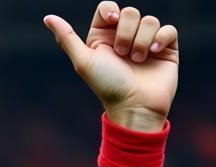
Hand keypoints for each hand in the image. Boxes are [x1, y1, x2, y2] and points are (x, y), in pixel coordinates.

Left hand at [44, 3, 177, 128]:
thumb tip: (48, 18)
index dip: (110, 10)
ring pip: (149, 20)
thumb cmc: (108, 87)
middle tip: (123, 56)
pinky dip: (161, 39)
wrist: (135, 107)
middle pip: (130, 12)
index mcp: (104, 38)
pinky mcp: (165, 49)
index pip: (107, 8)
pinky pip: (168, 29)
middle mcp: (124, 38)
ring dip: (142, 41)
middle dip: (126, 33)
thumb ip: (67, 38)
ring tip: (138, 61)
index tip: (112, 20)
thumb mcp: (84, 62)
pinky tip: (154, 53)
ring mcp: (146, 42)